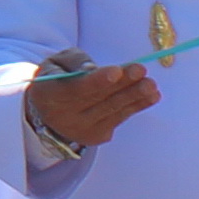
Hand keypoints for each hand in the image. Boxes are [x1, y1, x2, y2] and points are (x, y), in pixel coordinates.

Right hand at [27, 62, 159, 154]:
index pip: (75, 88)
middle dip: (122, 85)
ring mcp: (81, 130)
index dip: (97, 80)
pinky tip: (151, 97)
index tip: (117, 71)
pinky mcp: (96, 137)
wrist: (50, 109)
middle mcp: (62, 117)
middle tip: (141, 71)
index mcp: (47, 94)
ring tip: (151, 85)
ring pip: (112, 111)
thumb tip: (92, 69)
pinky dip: (136, 107)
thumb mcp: (58, 62)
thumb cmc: (58, 77)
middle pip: (98, 99)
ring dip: (135, 97)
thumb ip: (75, 61)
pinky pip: (119, 119)